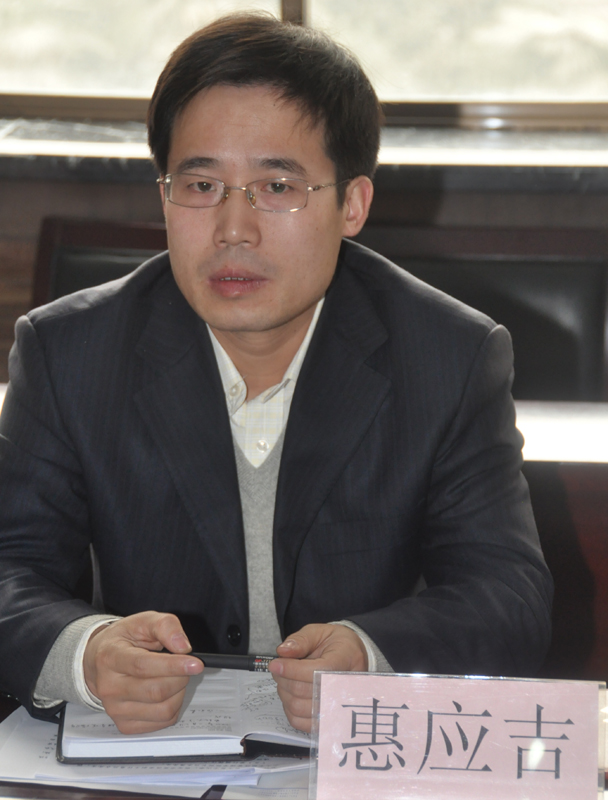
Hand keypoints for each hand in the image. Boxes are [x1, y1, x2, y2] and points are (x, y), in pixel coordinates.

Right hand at [83, 611, 203, 733]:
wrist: (99, 661)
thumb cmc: (124, 640)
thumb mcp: (144, 621)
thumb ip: (165, 626)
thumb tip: (182, 646)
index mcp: (111, 657)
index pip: (143, 666)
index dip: (173, 666)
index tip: (196, 664)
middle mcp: (109, 686)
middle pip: (156, 691)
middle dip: (180, 677)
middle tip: (184, 666)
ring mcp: (115, 709)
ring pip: (163, 710)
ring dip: (179, 692)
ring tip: (174, 678)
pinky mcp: (125, 725)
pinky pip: (162, 722)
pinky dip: (174, 706)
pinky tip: (167, 693)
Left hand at [268, 624, 367, 732]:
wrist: (349, 655)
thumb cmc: (334, 643)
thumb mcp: (318, 632)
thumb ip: (300, 640)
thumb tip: (283, 652)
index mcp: (347, 658)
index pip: (319, 671)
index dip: (293, 670)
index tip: (275, 664)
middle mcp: (348, 685)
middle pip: (309, 692)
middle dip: (285, 680)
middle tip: (278, 669)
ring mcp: (341, 705)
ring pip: (303, 709)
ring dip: (285, 694)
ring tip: (284, 679)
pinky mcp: (329, 719)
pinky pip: (304, 724)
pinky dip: (290, 710)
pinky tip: (290, 694)